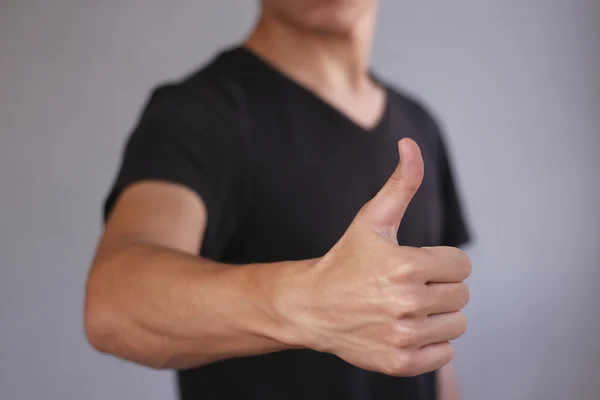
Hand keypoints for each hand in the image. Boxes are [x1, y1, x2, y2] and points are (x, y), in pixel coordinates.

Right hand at [287, 138, 470, 376]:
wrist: (311, 306)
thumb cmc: (345, 260)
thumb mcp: (371, 219)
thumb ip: (400, 183)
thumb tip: (409, 144)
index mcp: (406, 266)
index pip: (462, 265)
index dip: (439, 261)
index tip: (414, 264)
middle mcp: (407, 304)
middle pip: (461, 295)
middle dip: (439, 286)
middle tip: (406, 286)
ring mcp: (403, 337)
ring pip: (456, 324)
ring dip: (437, 315)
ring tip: (405, 307)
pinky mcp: (400, 363)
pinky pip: (445, 354)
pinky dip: (430, 343)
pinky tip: (403, 329)